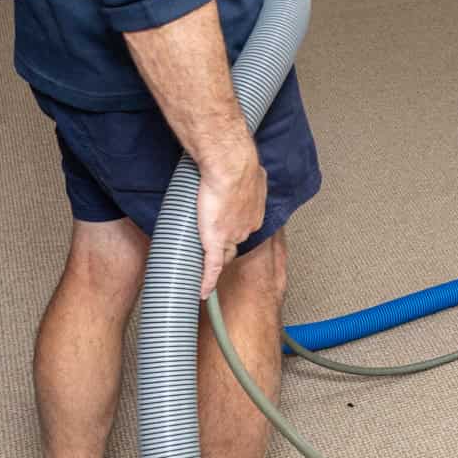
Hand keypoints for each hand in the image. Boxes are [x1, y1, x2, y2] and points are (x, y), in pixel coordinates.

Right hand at [194, 140, 265, 298]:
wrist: (230, 165)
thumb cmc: (238, 164)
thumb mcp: (251, 173)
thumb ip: (250, 180)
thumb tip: (247, 176)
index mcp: (254, 213)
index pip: (243, 229)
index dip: (234, 231)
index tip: (226, 229)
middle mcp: (246, 228)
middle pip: (234, 245)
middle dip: (225, 248)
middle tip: (213, 250)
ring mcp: (231, 236)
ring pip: (222, 255)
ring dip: (214, 262)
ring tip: (203, 270)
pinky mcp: (215, 240)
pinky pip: (211, 267)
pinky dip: (207, 281)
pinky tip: (203, 292)